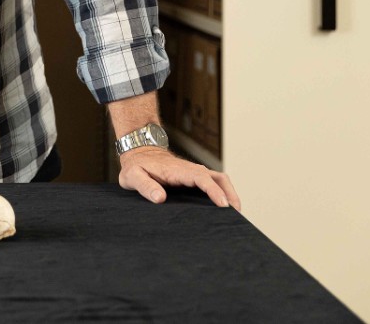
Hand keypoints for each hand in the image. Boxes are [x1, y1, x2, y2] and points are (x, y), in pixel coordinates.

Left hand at [118, 147, 240, 209]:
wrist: (139, 153)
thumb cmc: (136, 166)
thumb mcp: (133, 176)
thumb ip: (145, 186)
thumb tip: (160, 198)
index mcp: (178, 170)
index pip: (201, 178)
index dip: (214, 191)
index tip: (223, 205)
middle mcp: (191, 169)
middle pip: (218, 178)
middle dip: (230, 194)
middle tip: (236, 216)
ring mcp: (194, 173)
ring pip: (219, 180)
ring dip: (230, 193)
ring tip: (235, 215)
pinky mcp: (195, 177)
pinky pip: (214, 183)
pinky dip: (224, 193)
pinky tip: (224, 209)